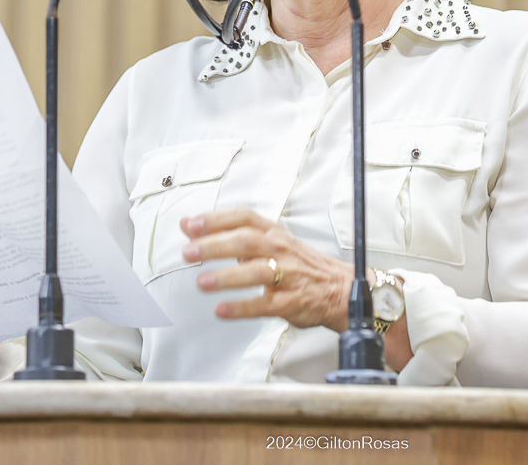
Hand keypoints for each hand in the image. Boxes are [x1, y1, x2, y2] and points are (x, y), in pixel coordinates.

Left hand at [181, 208, 351, 332]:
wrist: (339, 289)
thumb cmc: (298, 264)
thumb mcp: (268, 242)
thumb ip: (227, 233)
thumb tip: (187, 224)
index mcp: (273, 233)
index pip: (243, 218)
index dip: (216, 219)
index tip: (191, 225)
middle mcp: (279, 250)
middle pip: (246, 242)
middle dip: (215, 246)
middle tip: (189, 253)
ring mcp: (287, 276)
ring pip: (257, 272)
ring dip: (227, 277)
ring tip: (202, 283)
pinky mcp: (291, 302)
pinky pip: (265, 305)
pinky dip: (242, 307)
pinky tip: (222, 310)